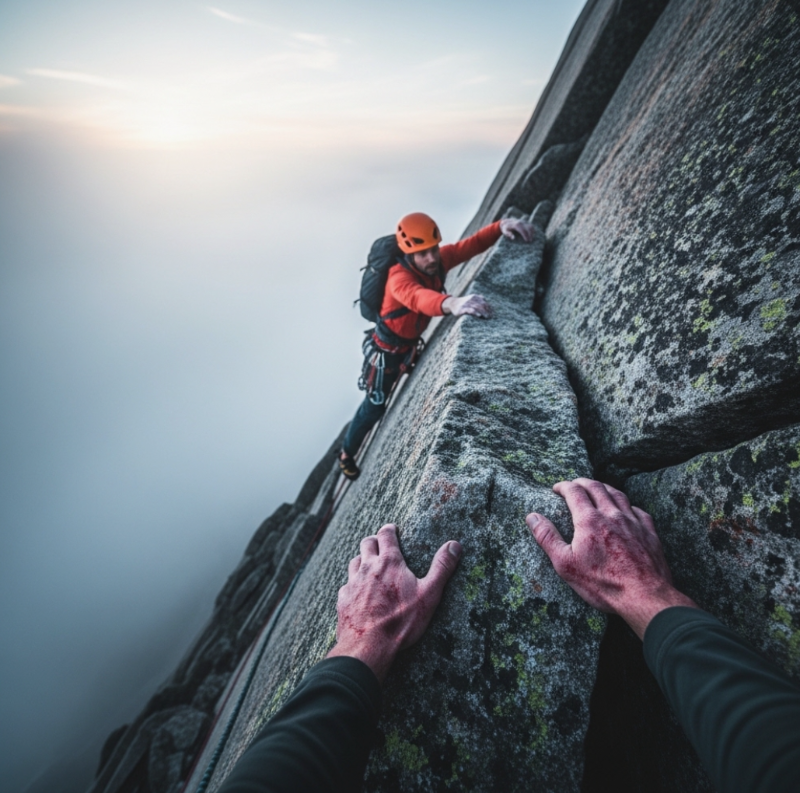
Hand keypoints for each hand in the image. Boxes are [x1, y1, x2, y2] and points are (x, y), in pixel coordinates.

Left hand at [327, 524, 461, 681]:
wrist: (368, 646)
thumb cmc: (401, 621)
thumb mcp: (429, 594)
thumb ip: (442, 567)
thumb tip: (455, 544)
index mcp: (389, 562)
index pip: (386, 535)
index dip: (389, 529)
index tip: (392, 528)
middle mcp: (367, 568)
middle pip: (366, 544)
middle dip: (374, 541)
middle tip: (380, 543)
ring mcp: (353, 583)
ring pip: (354, 562)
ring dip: (362, 560)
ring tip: (368, 565)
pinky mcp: (343, 599)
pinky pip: (346, 585)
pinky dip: (353, 584)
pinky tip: (358, 592)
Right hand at [442, 293, 492, 317]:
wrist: (452, 303)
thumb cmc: (464, 303)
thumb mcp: (472, 299)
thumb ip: (479, 300)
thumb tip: (489, 306)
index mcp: (475, 297)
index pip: (484, 302)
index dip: (489, 308)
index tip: (492, 314)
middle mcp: (471, 299)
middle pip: (482, 305)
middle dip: (487, 311)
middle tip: (490, 317)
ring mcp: (466, 303)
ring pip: (477, 307)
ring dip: (483, 312)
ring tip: (486, 317)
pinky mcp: (462, 308)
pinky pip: (470, 310)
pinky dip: (475, 312)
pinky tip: (479, 315)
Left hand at [500, 217, 537, 241]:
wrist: (506, 222)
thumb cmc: (506, 228)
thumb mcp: (505, 231)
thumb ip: (508, 234)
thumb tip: (513, 238)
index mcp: (516, 224)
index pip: (522, 230)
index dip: (525, 235)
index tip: (527, 241)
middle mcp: (521, 222)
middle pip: (528, 228)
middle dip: (530, 235)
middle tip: (530, 241)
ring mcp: (524, 221)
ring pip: (530, 226)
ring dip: (532, 233)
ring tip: (531, 239)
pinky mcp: (526, 222)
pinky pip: (531, 226)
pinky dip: (532, 230)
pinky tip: (532, 235)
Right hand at [527, 478, 696, 638]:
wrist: (644, 596)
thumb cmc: (602, 583)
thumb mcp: (565, 564)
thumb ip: (547, 537)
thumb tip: (532, 516)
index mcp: (589, 520)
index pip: (574, 491)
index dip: (563, 486)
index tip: (556, 488)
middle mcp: (612, 514)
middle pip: (597, 487)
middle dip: (583, 482)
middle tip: (575, 484)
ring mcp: (633, 522)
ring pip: (618, 495)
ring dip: (605, 488)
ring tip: (598, 489)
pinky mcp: (649, 532)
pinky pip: (638, 510)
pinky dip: (627, 505)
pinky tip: (626, 511)